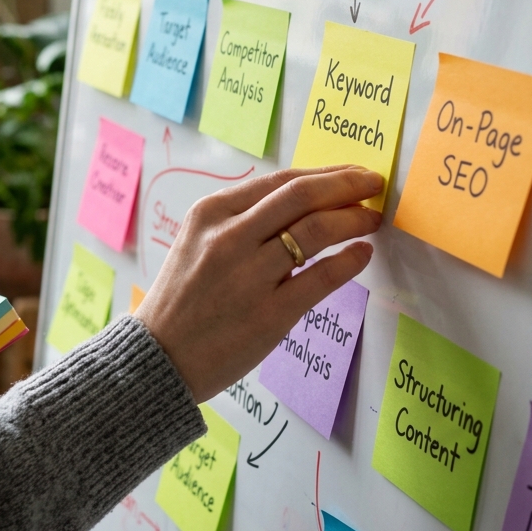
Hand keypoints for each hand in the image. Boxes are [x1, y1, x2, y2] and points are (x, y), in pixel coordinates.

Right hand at [136, 166, 382, 402]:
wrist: (158, 357)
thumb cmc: (182, 299)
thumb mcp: (196, 242)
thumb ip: (240, 220)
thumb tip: (302, 202)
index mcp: (210, 213)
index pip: (280, 180)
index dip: (324, 174)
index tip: (351, 173)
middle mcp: (228, 238)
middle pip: (301, 196)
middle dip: (346, 184)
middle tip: (373, 184)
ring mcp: (248, 276)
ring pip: (316, 231)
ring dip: (353, 219)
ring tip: (371, 220)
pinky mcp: (269, 314)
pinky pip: (321, 278)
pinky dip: (349, 261)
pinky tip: (362, 254)